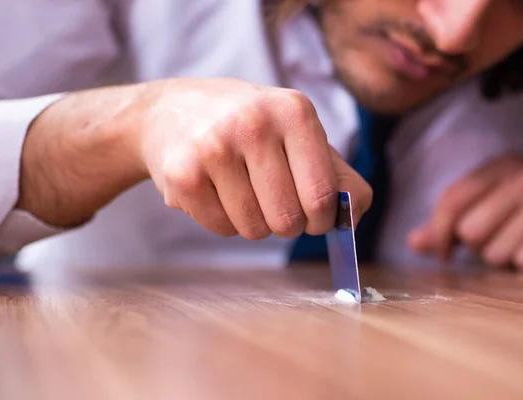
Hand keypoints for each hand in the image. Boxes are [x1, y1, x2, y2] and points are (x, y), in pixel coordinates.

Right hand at [17, 78, 371, 238]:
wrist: (170, 110)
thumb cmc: (247, 126)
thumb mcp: (296, 131)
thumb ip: (336, 173)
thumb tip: (352, 217)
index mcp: (294, 111)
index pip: (323, 196)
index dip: (322, 219)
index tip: (315, 217)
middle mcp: (254, 124)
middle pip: (288, 220)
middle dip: (286, 223)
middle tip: (274, 201)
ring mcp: (214, 147)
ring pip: (254, 230)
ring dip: (253, 222)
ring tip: (240, 188)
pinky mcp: (182, 174)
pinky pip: (221, 229)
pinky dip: (223, 221)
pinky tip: (213, 189)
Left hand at [408, 153, 522, 269]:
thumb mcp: (494, 208)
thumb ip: (451, 224)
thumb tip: (413, 241)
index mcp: (499, 166)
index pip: (450, 200)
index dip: (439, 233)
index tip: (444, 253)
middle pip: (469, 231)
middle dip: (479, 249)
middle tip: (500, 243)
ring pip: (495, 252)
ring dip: (506, 260)